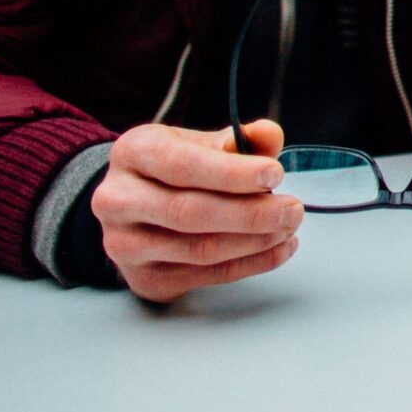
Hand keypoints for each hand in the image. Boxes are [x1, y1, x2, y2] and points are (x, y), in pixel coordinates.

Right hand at [93, 121, 302, 302]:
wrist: (131, 207)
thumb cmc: (172, 169)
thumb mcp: (199, 143)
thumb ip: (238, 140)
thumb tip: (269, 134)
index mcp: (133, 153)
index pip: (182, 165)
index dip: (232, 173)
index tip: (275, 174)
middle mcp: (118, 199)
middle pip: (190, 212)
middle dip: (251, 213)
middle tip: (293, 209)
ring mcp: (124, 244)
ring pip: (199, 249)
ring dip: (254, 242)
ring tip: (288, 228)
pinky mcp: (143, 277)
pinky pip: (205, 275)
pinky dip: (250, 264)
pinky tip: (278, 249)